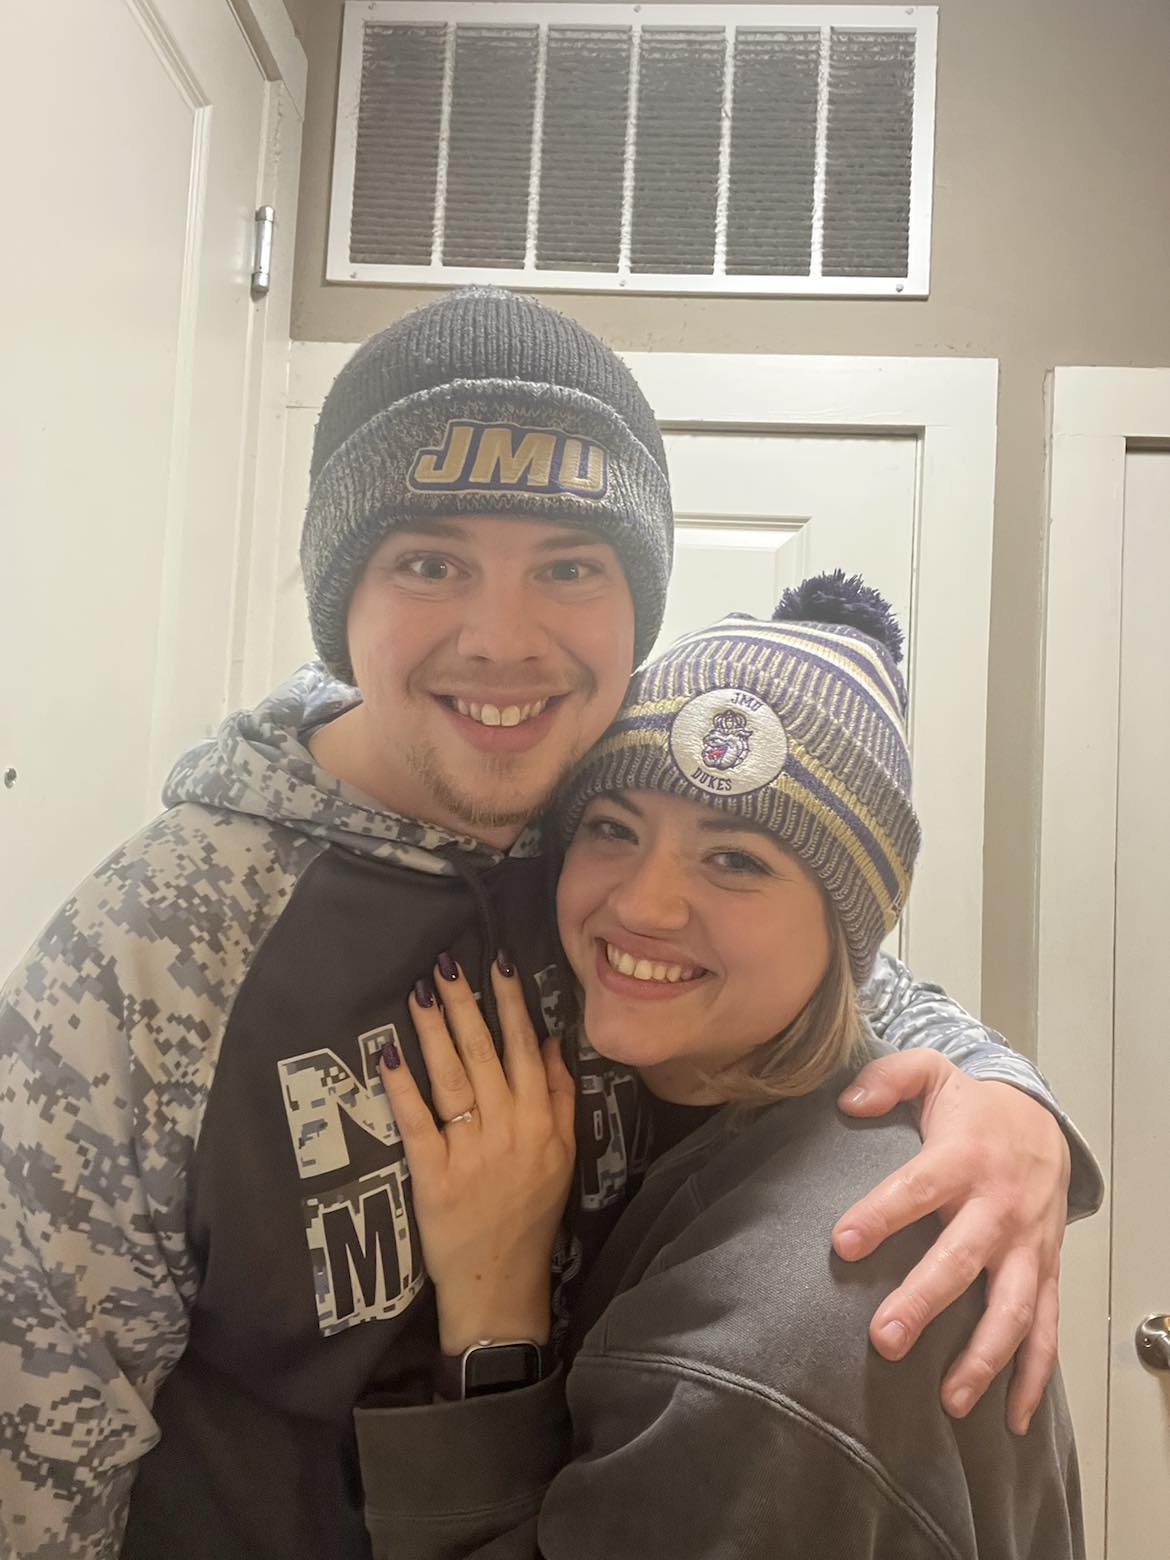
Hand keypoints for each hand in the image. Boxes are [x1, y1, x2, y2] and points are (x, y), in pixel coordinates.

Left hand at [379, 953, 575, 1355]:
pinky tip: (388, 1055)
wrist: (501, 1283)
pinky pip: (417, 1124)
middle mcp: (509, 1131)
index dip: (511, 1004)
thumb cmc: (531, 1215)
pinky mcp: (433, 1177)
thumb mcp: (563, 1154)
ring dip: (435, 1032)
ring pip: (453, 1079)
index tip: (498, 963)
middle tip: (447, 963)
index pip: (526, 1050)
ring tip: (420, 992)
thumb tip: (553, 1038)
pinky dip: (402, 1089)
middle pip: (486, 1055)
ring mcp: (470, 1153)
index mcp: (541, 1123)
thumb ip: (560, 1096)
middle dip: (467, 1005)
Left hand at [831, 1050, 1069, 1434]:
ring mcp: (1026, 1245)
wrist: (1043, 1121)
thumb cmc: (972, 1107)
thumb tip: (846, 1101)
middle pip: (961, 1259)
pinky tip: (1009, 1418)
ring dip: (983, 1356)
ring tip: (948, 1398)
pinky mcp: (1045, 1271)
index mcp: (963, 1158)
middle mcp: (998, 1207)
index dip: (881, 1214)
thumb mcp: (931, 1072)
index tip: (843, 1243)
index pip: (917, 1188)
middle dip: (924, 1301)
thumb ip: (887, 1078)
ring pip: (1010, 1308)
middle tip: (884, 1340)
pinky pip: (1044, 1329)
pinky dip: (1031, 1376)